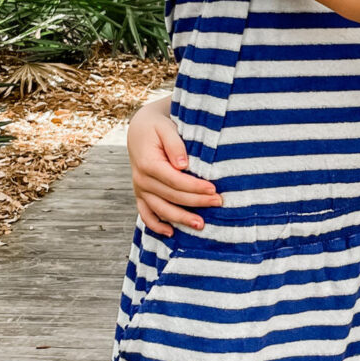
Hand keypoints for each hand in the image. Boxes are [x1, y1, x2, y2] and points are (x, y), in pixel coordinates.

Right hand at [127, 94, 218, 235]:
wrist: (140, 130)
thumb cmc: (157, 127)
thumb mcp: (166, 128)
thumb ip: (174, 144)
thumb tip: (183, 165)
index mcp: (148, 164)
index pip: (175, 180)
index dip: (195, 187)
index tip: (213, 189)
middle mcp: (142, 180)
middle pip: (172, 196)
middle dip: (197, 202)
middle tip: (219, 203)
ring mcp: (140, 190)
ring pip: (161, 210)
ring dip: (181, 219)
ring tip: (201, 225)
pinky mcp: (141, 195)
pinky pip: (146, 214)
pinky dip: (156, 226)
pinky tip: (171, 233)